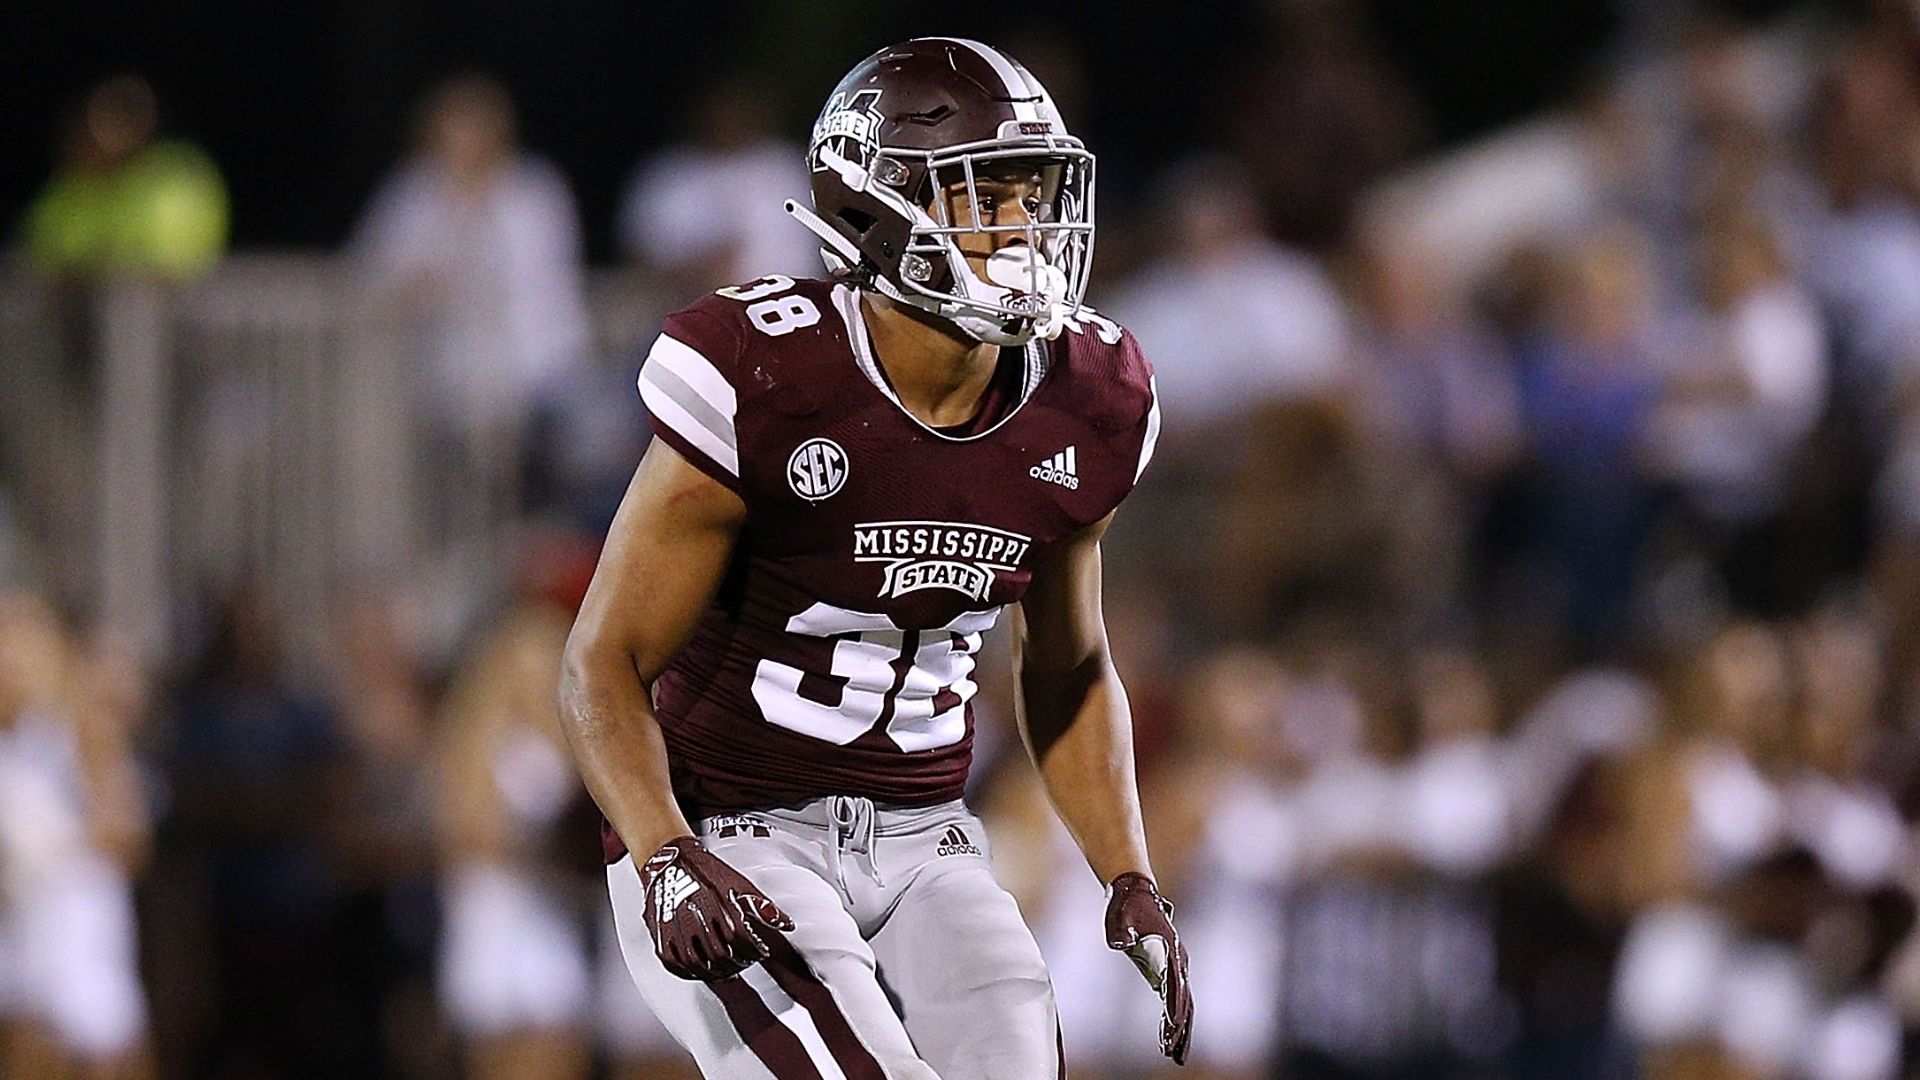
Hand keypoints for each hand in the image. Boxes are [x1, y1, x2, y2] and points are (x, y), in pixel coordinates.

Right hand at [639, 836, 794, 981]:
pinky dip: (691, 973)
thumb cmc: (705, 871)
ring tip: (728, 970)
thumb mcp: (739, 883)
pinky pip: (674, 964)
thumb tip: (786, 925)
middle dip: (737, 964)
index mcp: (716, 903)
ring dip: (716, 972)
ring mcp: (674, 928)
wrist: (670, 861)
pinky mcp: (660, 935)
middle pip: (720, 955)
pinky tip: (703, 970)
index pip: (740, 938)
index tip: (761, 953)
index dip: (753, 950)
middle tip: (745, 962)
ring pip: (697, 964)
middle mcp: (694, 916)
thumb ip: (763, 907)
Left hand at [1105, 872, 1192, 1064]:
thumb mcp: (1118, 915)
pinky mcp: (1168, 971)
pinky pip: (1175, 1000)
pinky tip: (1165, 1037)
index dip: (1174, 1005)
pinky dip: (1172, 1019)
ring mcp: (1176, 966)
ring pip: (1184, 1004)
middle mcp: (1178, 959)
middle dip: (1180, 1028)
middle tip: (1173, 1053)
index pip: (1174, 982)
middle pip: (1185, 1000)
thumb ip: (1120, 931)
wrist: (1136, 891)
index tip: (1173, 1025)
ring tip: (1174, 1056)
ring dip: (1181, 1030)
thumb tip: (1120, 945)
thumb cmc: (1126, 904)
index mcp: (1169, 947)